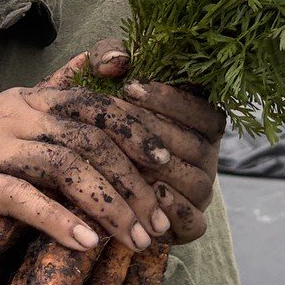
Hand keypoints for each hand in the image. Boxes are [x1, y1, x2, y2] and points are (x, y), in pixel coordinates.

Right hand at [0, 39, 223, 258]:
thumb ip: (53, 99)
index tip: (167, 166)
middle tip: (160, 222)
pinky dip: (59, 221)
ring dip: (109, 207)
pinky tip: (85, 244)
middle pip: (90, 139)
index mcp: (26, 99)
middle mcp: (11, 113)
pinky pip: (24, 199)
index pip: (96, 104)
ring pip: (66, 168)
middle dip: (133, 183)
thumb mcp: (5, 123)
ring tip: (135, 241)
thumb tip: (105, 63)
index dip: (137, 133)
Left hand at [40, 38, 224, 244]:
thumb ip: (105, 57)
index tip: (131, 87)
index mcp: (197, 125)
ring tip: (133, 162)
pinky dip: (177, 210)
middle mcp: (204, 158)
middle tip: (120, 126)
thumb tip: (118, 60)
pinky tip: (152, 194)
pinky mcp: (187, 228)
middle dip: (158, 133)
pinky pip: (195, 223)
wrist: (79, 177)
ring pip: (199, 184)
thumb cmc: (94, 122)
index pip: (204, 110)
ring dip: (167, 172)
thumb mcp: (97, 85)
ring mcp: (198, 194)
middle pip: (199, 147)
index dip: (172, 99)